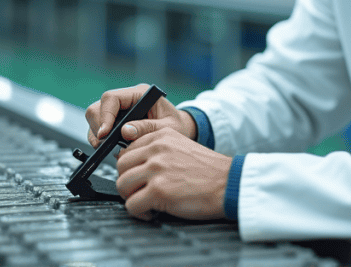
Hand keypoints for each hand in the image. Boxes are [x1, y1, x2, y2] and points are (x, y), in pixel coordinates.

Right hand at [85, 84, 197, 147]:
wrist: (180, 130)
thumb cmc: (177, 126)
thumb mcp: (168, 128)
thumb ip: (148, 128)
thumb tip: (125, 132)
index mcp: (140, 93)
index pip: (111, 98)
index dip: (105, 116)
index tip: (105, 134)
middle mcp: (127, 99)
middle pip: (98, 107)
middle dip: (98, 127)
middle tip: (106, 145)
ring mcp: (119, 110)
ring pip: (95, 118)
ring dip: (98, 135)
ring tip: (112, 148)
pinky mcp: (116, 121)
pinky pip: (99, 128)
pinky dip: (102, 140)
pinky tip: (113, 148)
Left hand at [116, 127, 231, 220]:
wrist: (229, 184)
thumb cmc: (209, 171)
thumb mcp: (181, 147)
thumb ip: (158, 150)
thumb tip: (134, 165)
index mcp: (161, 136)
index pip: (127, 150)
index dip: (132, 168)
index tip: (140, 178)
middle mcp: (156, 150)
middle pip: (120, 167)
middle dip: (128, 183)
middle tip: (141, 192)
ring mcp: (156, 169)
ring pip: (122, 185)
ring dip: (131, 198)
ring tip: (147, 203)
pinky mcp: (158, 191)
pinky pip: (131, 205)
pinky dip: (139, 213)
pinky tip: (152, 213)